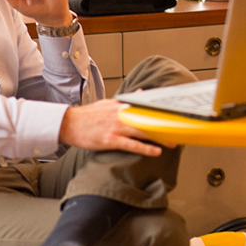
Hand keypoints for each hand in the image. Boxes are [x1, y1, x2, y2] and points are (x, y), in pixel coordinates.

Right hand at [58, 99, 175, 156]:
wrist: (68, 124)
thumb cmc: (87, 116)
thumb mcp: (108, 103)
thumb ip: (126, 100)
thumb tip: (141, 93)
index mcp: (121, 105)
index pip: (145, 106)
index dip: (161, 111)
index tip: (174, 114)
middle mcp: (120, 114)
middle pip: (147, 119)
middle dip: (163, 125)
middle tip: (178, 130)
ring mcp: (115, 127)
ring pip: (142, 131)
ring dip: (159, 137)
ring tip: (172, 142)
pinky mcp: (110, 140)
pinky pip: (132, 145)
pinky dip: (145, 148)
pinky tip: (156, 151)